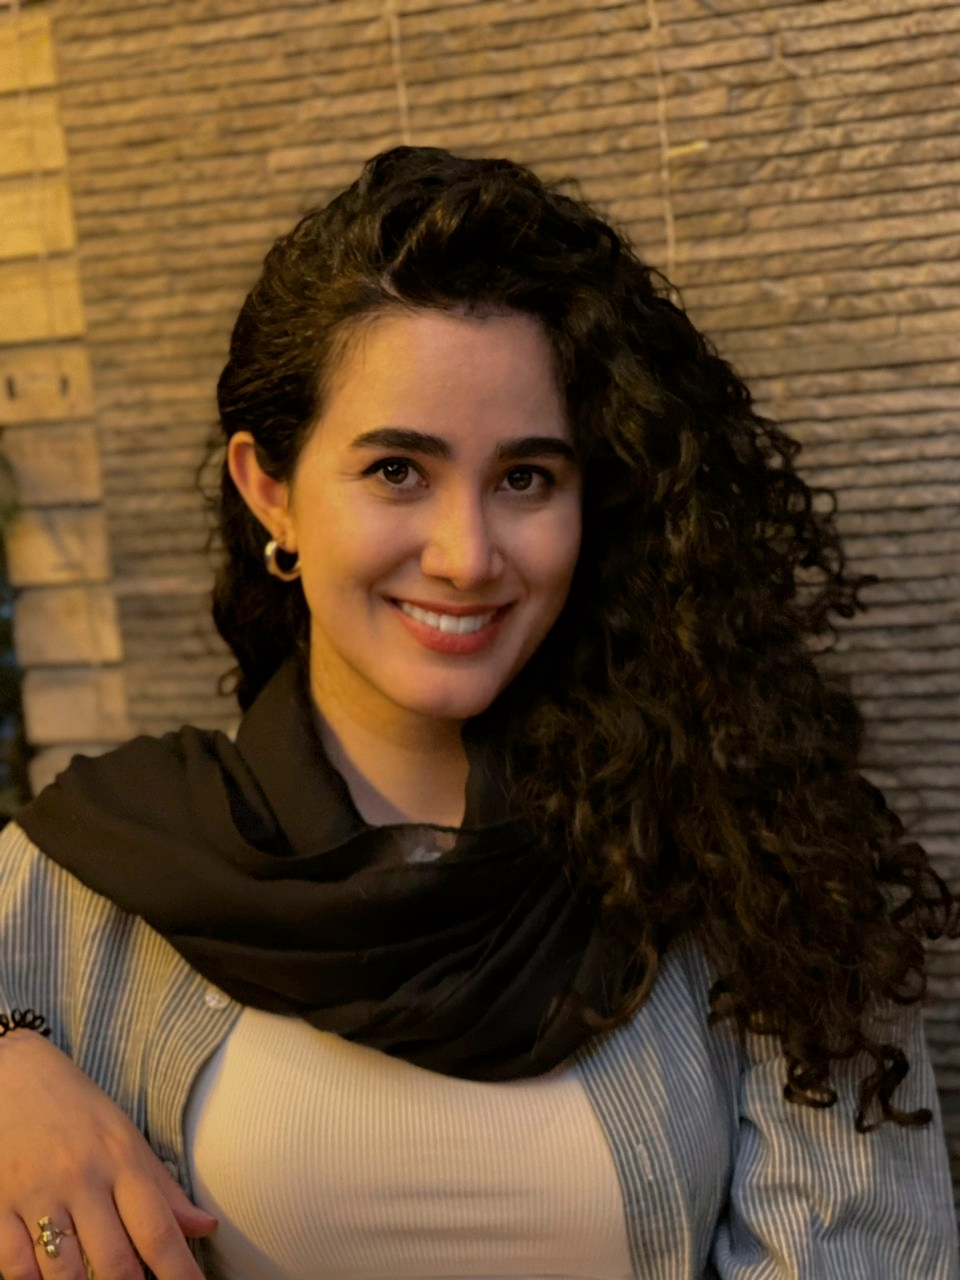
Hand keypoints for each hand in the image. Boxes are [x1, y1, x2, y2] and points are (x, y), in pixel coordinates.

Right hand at [0, 1030, 215, 1279]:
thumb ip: (161, 1186)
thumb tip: (204, 1226)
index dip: (179, 1272)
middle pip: (114, 1262)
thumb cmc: (74, 1106)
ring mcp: (37, 1193)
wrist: (11, 1071)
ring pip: (65, 1274)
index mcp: (121, 1158)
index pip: (158, 1229)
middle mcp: (82, 1178)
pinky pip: (16, 1267)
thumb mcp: (124, 1135)